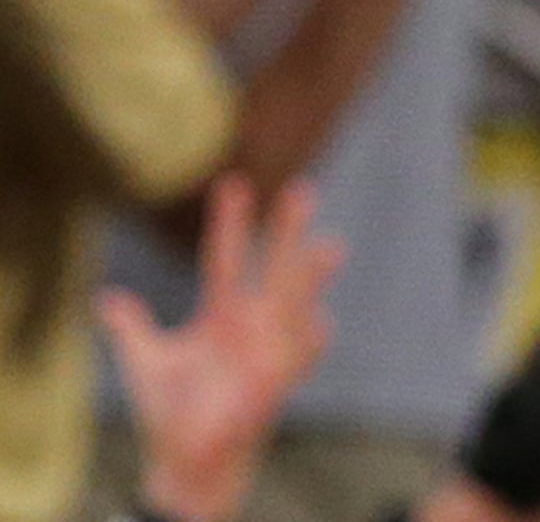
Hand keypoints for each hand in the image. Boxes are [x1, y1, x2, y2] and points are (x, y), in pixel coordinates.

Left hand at [100, 177, 342, 521]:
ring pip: (294, 305)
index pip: (225, 259)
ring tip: (330, 247)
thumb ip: (132, 328)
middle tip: (301, 189)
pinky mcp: (272, 386)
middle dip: (285, 232)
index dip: (228, 223)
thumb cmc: (172, 411)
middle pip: (271, 269)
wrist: (187, 459)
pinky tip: (320, 325)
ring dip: (310, 281)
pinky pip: (297, 362)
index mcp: (221, 315)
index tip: (233, 182)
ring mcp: (266, 353)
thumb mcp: (146, 362)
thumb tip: (107, 298)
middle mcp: (250, 326)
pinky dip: (309, 345)